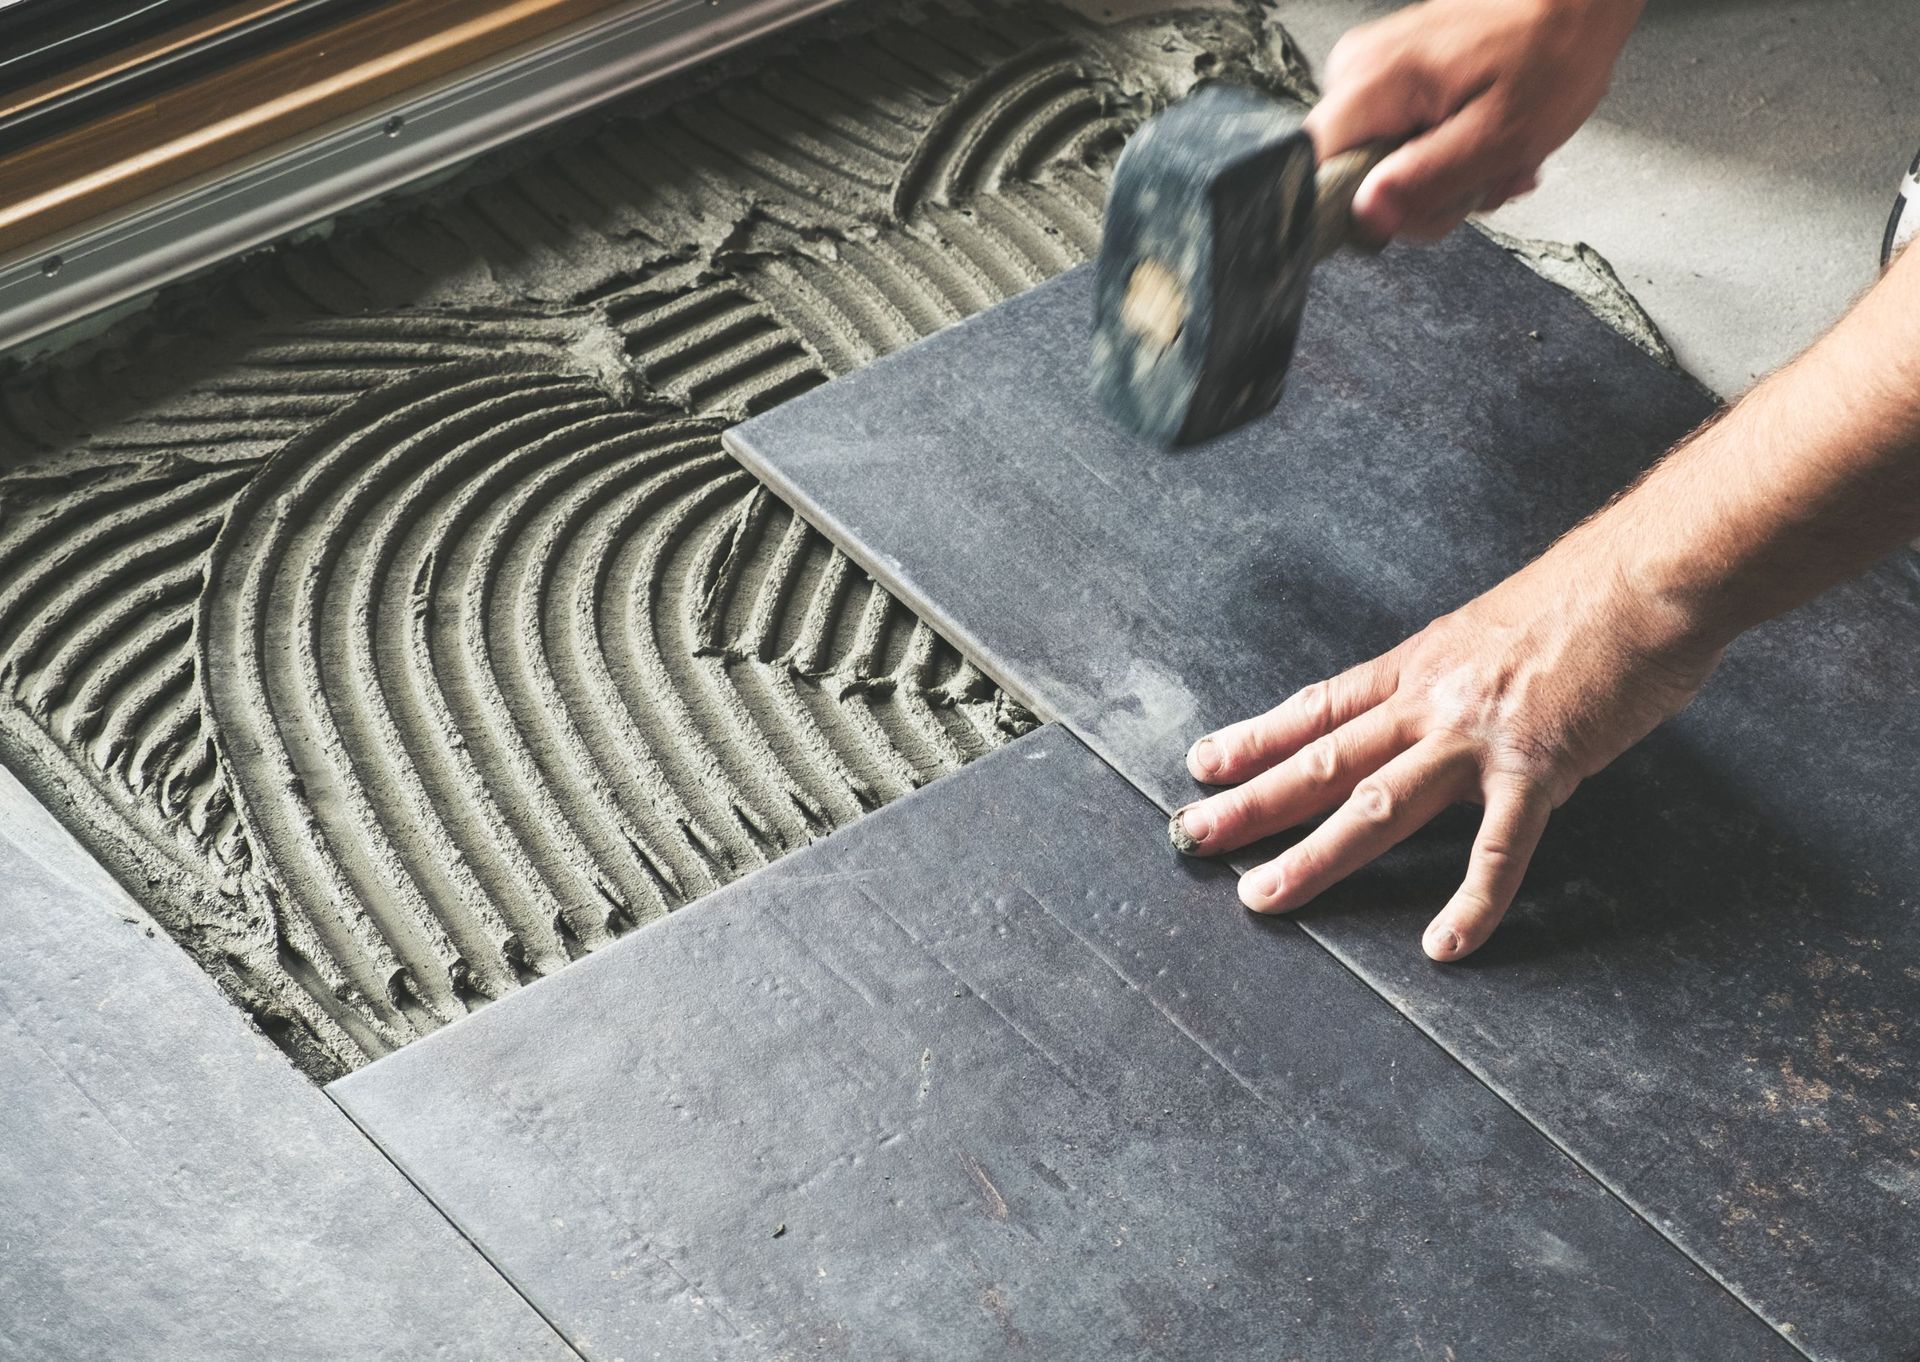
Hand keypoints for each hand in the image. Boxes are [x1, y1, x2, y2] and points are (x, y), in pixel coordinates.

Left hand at [1171, 537, 1721, 959]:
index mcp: (1420, 665)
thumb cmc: (1587, 597)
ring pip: (1375, 805)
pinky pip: (1497, 849)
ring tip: (1262, 896)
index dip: (1257, 738)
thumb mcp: (1492, 630)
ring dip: (1314, 856)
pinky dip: (1471, 902)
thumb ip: (1456, 680)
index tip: (1204, 764)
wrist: (1653, 574)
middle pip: (1322, 758)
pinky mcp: (1539, 766)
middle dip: (1251, 802)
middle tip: (1193, 836)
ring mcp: (1479, 735)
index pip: (1319, 707)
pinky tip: (1444, 945)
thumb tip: (1435, 715)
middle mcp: (1432, 699)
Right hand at [1304, 0, 1643, 241]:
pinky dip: (1442, 152)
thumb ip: (1426, 180)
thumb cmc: (1552, 52)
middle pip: (1350, 176)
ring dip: (1440, 179)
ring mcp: (1371, 71)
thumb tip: (1366, 217)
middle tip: (1480, 185)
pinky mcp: (1391, 75)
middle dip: (1419, 197)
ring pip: (1378, 164)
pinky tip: (1482, 143)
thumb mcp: (1499, 135)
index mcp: (1373, 83)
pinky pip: (1396, 138)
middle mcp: (1356, 71)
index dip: (1359, 209)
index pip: (1314, 171)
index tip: (1417, 208)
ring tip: (1494, 161)